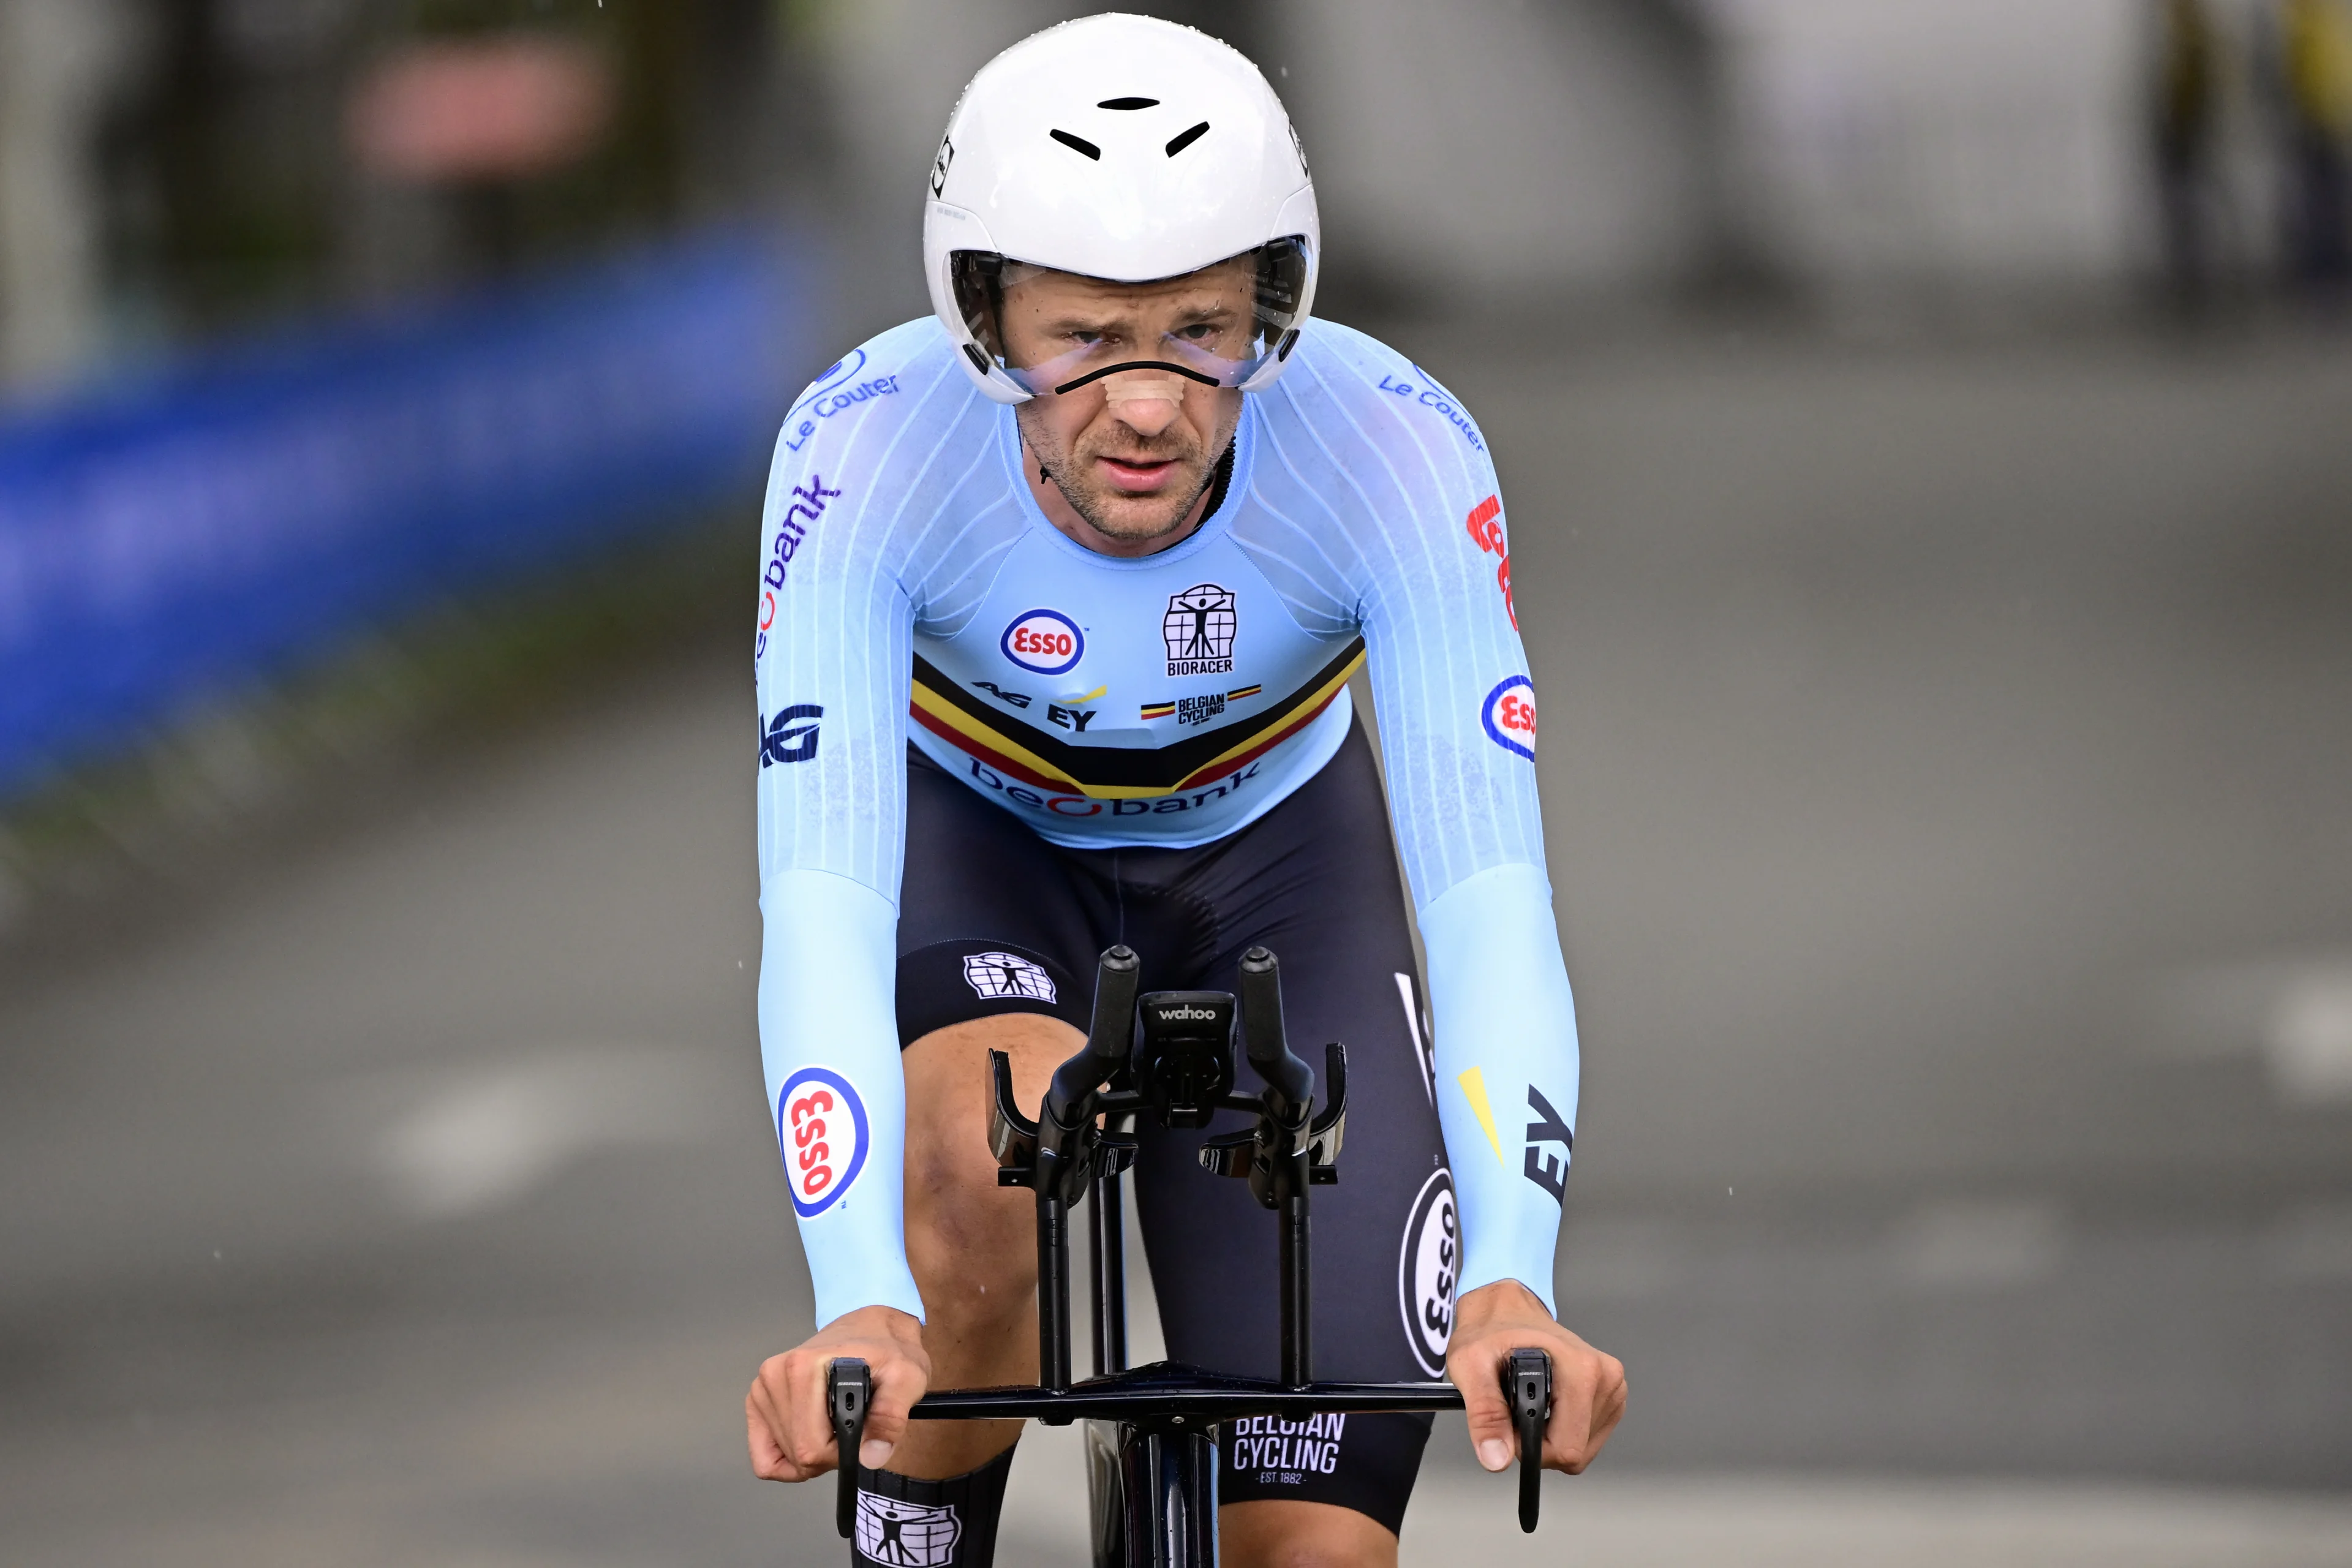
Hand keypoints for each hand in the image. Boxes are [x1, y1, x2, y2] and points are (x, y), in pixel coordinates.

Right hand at [746, 1304, 928, 1480]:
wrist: (871, 1329)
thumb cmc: (886, 1352)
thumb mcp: (906, 1378)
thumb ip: (891, 1417)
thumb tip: (872, 1455)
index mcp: (803, 1367)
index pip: (813, 1447)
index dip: (843, 1453)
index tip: (861, 1435)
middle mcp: (775, 1374)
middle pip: (797, 1454)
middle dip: (829, 1455)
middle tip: (851, 1428)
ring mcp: (762, 1388)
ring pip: (782, 1457)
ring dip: (812, 1454)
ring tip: (834, 1424)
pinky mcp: (758, 1400)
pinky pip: (763, 1455)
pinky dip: (786, 1459)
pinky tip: (809, 1438)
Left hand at [1445, 1279, 1625, 1474]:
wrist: (1505, 1310)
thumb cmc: (1491, 1331)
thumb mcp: (1472, 1367)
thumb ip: (1485, 1415)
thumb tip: (1496, 1458)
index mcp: (1582, 1369)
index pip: (1566, 1448)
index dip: (1528, 1447)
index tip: (1509, 1423)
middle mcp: (1605, 1376)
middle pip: (1575, 1453)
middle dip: (1539, 1444)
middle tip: (1515, 1412)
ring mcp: (1612, 1386)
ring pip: (1582, 1449)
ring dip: (1550, 1438)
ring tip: (1530, 1402)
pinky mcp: (1610, 1396)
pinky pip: (1586, 1439)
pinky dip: (1562, 1431)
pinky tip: (1547, 1405)